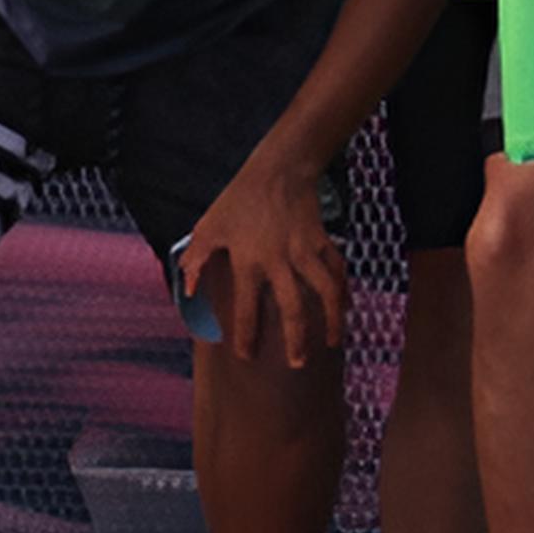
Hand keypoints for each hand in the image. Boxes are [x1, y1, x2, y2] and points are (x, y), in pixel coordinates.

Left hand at [178, 154, 344, 368]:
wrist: (278, 168)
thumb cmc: (239, 198)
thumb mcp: (209, 227)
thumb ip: (197, 260)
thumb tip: (188, 290)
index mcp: (249, 262)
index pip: (246, 308)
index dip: (246, 335)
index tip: (246, 355)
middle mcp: (280, 262)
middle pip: (293, 309)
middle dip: (296, 340)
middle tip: (297, 363)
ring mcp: (305, 252)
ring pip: (325, 293)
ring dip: (331, 320)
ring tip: (333, 342)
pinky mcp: (322, 241)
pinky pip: (337, 270)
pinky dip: (343, 289)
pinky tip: (345, 306)